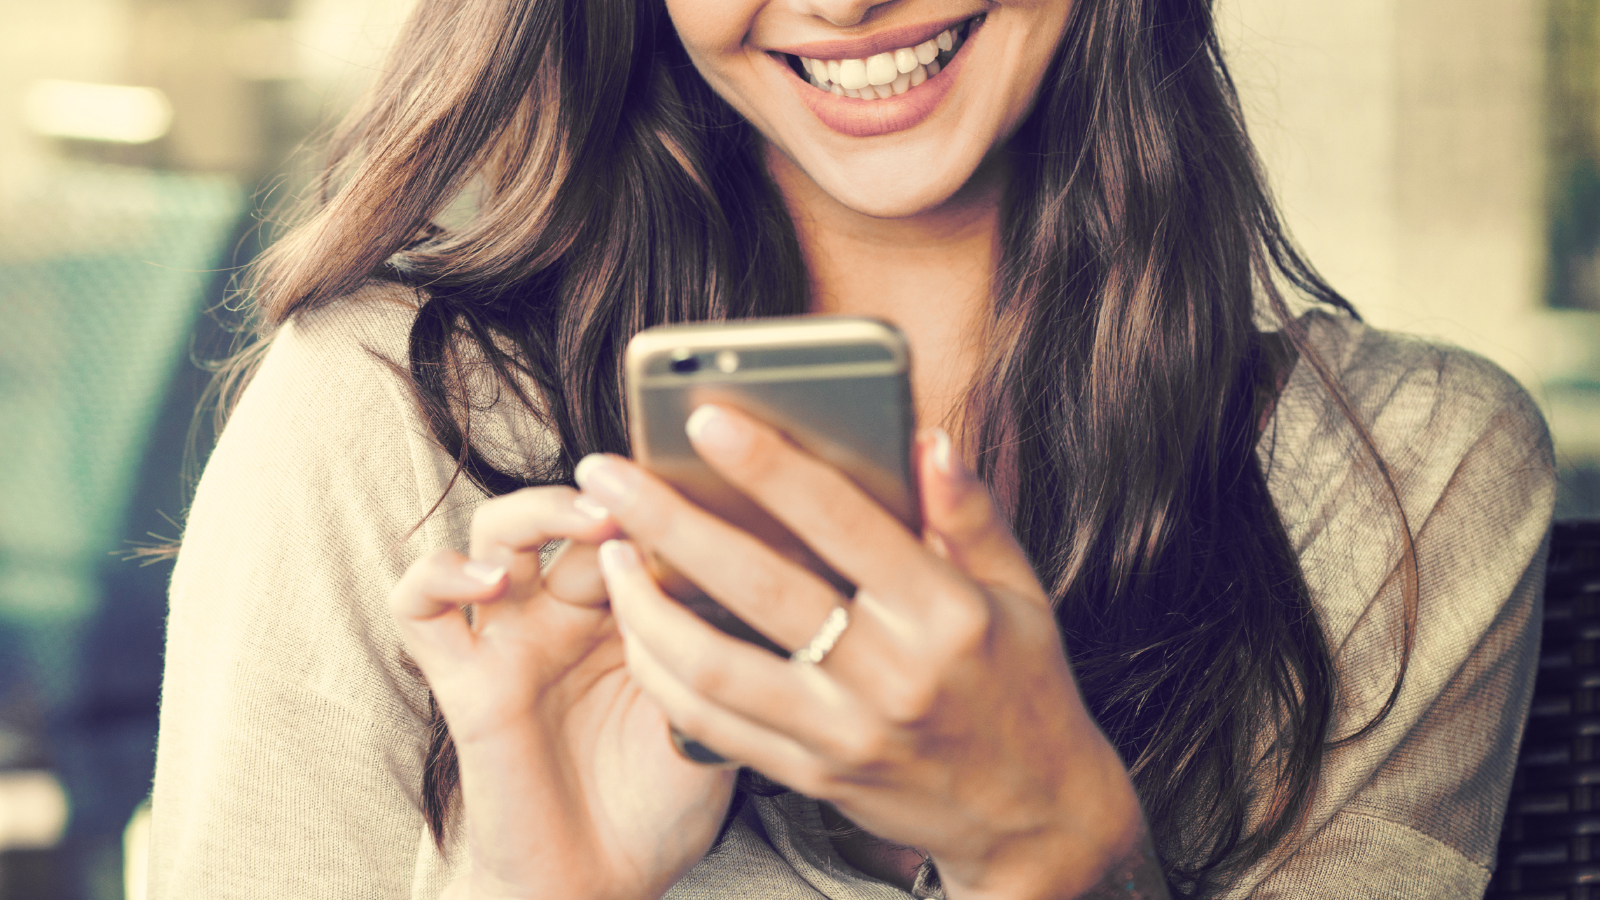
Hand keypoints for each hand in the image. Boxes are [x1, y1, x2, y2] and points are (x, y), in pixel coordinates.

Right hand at [390, 487, 736, 899]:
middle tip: (648, 495)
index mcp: (634, 614)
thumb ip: (724, 655)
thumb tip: (768, 582)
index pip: (640, 525)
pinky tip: (486, 583)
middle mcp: (570, 615)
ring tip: (587, 521)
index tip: (709, 482)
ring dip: (534, 510)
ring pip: (493, 531)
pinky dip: (439, 576)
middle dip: (610, 492)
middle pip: (570, 511)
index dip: (664, 498)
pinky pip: (418, 607)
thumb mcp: (719, 719)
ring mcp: (515, 641)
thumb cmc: (664, 810)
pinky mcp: (465, 680)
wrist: (606, 889)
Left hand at [576, 407, 1156, 899]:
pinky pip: (715, 725)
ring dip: (646, 606)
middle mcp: (893, 674)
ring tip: (606, 553)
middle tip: (607, 473)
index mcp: (946, 613)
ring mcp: (847, 733)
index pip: (845, 522)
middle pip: (760, 586)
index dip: (771, 465)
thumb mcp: (1021, 593)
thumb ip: (968, 514)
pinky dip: (663, 674)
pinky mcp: (814, 776)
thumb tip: (924, 437)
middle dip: (670, 523)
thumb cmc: (1023, 688)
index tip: (706, 417)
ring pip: (717, 667)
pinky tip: (636, 629)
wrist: (1033, 817)